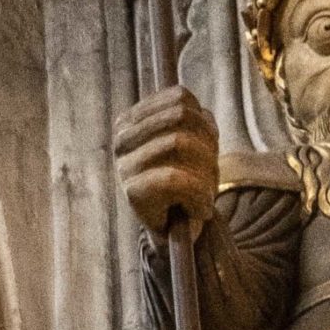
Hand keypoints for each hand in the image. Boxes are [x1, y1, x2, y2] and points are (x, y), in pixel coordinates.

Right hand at [113, 85, 218, 238]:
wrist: (178, 232)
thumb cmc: (188, 182)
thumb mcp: (195, 142)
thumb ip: (193, 117)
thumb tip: (194, 108)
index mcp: (132, 121)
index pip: (180, 97)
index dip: (206, 122)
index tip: (206, 147)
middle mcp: (121, 138)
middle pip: (182, 115)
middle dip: (207, 144)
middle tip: (207, 173)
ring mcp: (123, 165)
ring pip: (180, 142)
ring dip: (206, 172)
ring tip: (202, 193)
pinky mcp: (132, 191)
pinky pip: (176, 178)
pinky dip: (200, 195)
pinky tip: (201, 209)